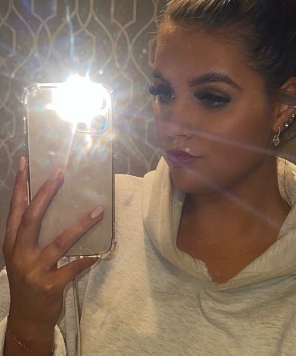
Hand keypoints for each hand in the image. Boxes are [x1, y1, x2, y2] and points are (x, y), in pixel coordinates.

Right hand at [2, 156, 103, 353]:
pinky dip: (86, 260)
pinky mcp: (49, 285)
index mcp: (12, 243)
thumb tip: (52, 203)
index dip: (21, 185)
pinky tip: (97, 254)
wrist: (27, 317)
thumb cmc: (29, 279)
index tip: (26, 162)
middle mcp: (19, 253)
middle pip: (32, 218)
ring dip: (81, 225)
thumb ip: (32, 233)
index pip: (15, 208)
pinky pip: (72, 268)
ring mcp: (33, 270)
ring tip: (98, 210)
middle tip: (59, 174)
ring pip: (59, 241)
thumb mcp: (23, 255)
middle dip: (45, 194)